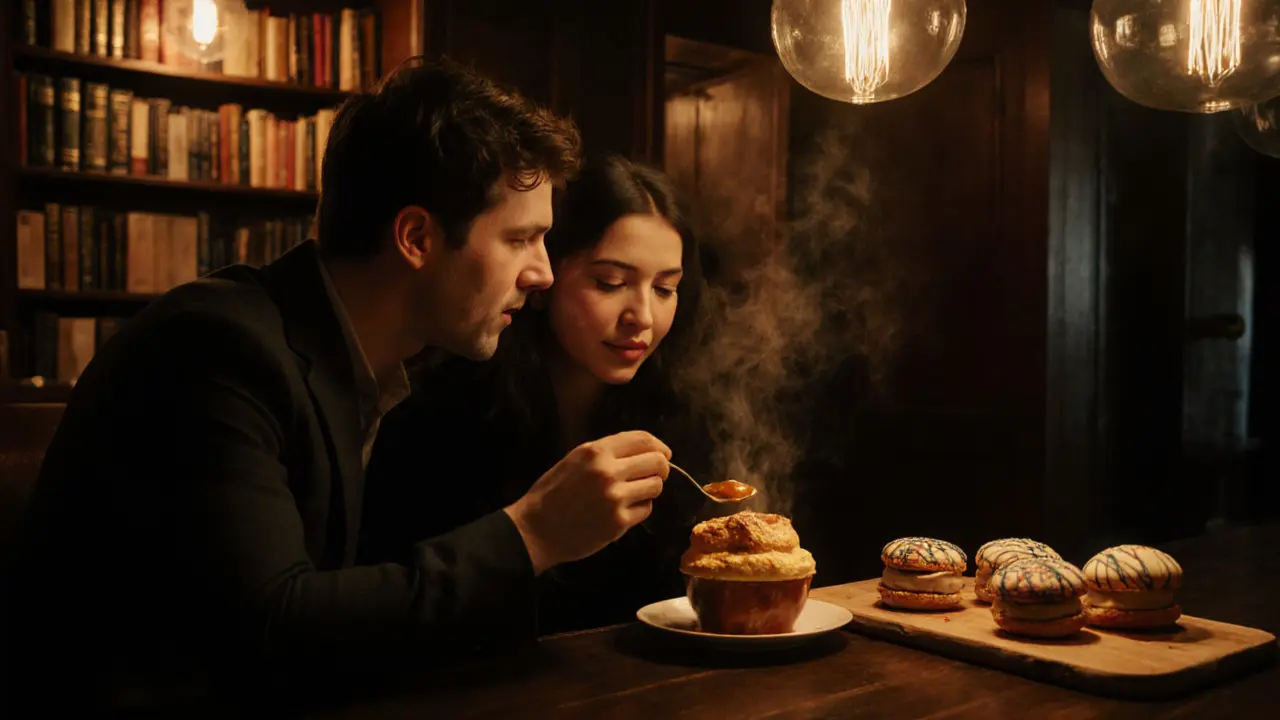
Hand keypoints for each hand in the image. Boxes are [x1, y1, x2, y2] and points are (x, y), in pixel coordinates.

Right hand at [504, 430, 670, 573]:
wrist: (535, 529)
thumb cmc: (552, 493)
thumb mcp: (574, 460)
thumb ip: (605, 453)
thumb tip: (641, 451)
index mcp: (596, 451)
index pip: (642, 439)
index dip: (659, 446)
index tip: (664, 454)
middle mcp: (608, 471)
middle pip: (657, 462)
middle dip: (662, 467)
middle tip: (656, 474)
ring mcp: (615, 498)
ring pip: (655, 486)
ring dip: (650, 489)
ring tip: (635, 493)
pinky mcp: (619, 522)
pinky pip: (646, 509)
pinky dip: (640, 509)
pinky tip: (624, 510)